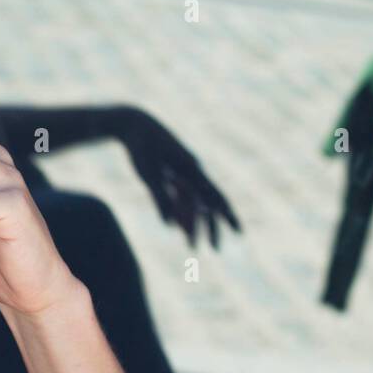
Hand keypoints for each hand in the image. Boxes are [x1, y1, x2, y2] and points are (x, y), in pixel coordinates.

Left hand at [110, 107, 240, 248]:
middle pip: (207, 204)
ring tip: (192, 246)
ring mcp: (181, 174)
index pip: (216, 198)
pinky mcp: (170, 174)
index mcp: (193, 171)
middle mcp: (192, 173)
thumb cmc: (141, 146)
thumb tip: (169, 226)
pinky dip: (182, 214)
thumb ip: (160, 199)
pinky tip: (179, 229)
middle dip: (212, 228)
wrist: (133, 123)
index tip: (239, 234)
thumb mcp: (149, 173)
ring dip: (193, 225)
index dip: (228, 217)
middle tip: (216, 249)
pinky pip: (181, 199)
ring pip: (193, 204)